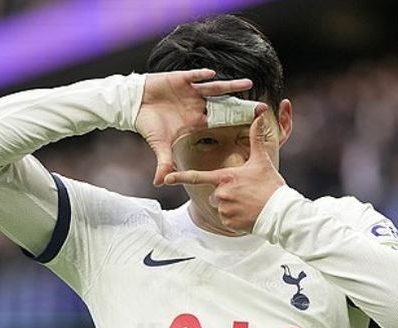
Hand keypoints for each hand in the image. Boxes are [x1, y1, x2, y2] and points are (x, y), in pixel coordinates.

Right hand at [135, 69, 259, 185]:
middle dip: (242, 106)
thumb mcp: (159, 145)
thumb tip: (159, 184)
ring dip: (230, 87)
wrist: (134, 105)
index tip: (253, 129)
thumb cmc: (149, 124)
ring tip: (249, 84)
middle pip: (225, 105)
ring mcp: (191, 92)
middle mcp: (198, 106)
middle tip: (263, 107)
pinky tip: (212, 74)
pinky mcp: (180, 79)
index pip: (221, 123)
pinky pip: (193, 77)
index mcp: (197, 121)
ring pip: (215, 89)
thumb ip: (164, 163)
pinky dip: (201, 76)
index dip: (236, 125)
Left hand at [163, 114, 285, 232]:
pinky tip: (248, 213)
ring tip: (248, 203)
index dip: (179, 177)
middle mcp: (221, 194)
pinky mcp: (229, 223)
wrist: (280, 212)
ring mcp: (224, 209)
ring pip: (220, 207)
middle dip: (226, 193)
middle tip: (245, 192)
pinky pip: (227, 220)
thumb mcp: (262, 161)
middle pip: (214, 193)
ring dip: (231, 206)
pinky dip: (235, 218)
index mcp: (225, 177)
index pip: (197, 177)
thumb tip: (259, 116)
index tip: (166, 178)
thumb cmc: (270, 186)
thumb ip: (256, 138)